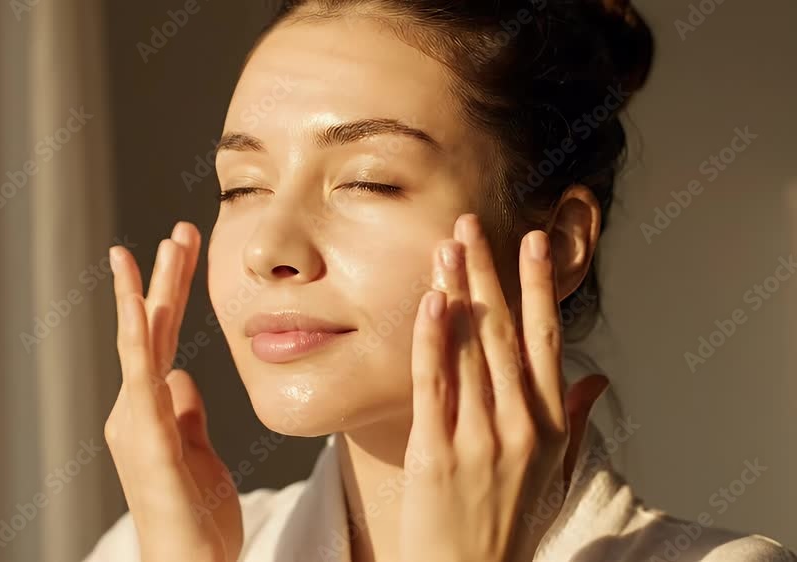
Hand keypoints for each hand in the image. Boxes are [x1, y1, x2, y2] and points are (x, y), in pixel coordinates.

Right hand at [105, 222, 241, 561]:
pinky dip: (136, 338)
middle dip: (165, 278)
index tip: (182, 252)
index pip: (162, 338)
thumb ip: (186, 411)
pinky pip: (140, 378)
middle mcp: (136, 408)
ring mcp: (136, 421)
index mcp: (152, 409)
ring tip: (165, 246)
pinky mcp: (145, 438)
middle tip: (180, 231)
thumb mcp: (198, 451)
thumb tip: (183, 374)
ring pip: (141, 342)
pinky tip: (141, 305)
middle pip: (152, 330)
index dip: (171, 294)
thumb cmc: (194, 517)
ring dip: (150, 291)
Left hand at [400, 214, 608, 561]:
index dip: (537, 288)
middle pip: (503, 333)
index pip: (545, 340)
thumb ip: (578, 421)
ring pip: (470, 350)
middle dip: (488, 274)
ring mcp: (480, 440)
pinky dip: (434, 341)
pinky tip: (432, 303)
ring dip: (457, 293)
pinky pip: (435, 386)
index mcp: (551, 425)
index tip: (531, 241)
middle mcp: (521, 426)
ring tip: (446, 247)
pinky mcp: (436, 454)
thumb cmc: (511, 521)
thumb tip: (598, 378)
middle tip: (470, 224)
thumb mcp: (556, 474)